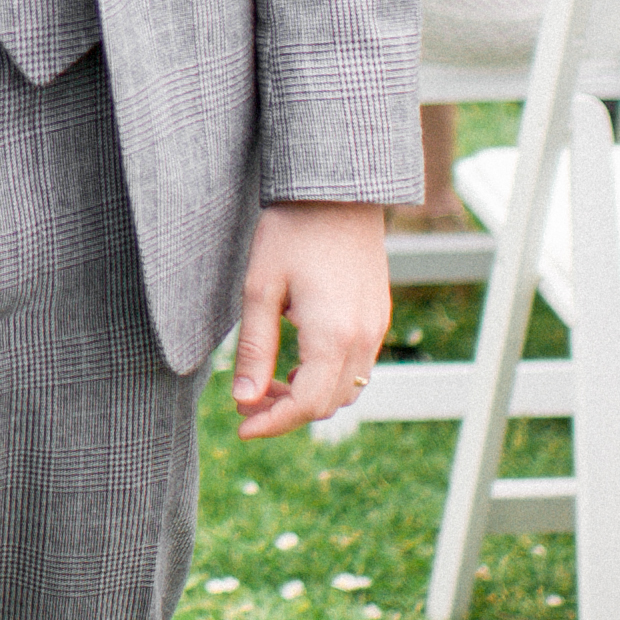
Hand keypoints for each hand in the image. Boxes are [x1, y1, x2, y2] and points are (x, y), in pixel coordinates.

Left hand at [232, 198, 388, 438]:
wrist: (337, 193)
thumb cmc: (291, 233)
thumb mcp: (260, 290)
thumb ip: (255, 349)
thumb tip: (244, 398)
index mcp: (332, 335)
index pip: (307, 405)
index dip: (273, 423)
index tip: (242, 427)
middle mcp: (363, 339)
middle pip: (328, 404)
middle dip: (286, 412)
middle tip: (246, 402)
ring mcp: (375, 328)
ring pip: (346, 389)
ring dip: (308, 397)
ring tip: (267, 382)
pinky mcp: (377, 317)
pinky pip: (356, 366)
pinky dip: (326, 377)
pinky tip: (295, 362)